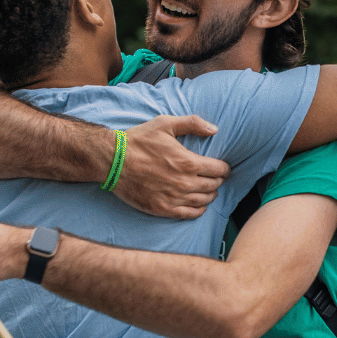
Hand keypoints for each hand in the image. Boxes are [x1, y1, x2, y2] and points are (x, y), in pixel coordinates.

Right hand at [113, 116, 230, 219]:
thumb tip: (214, 129)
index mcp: (188, 162)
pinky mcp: (162, 209)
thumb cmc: (138, 140)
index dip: (224, 168)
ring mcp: (174, 198)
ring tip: (209, 190)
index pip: (219, 170)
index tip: (222, 167)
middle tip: (215, 177)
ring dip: (210, 195)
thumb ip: (192, 123)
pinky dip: (198, 210)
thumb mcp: (165, 124)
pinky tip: (199, 206)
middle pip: (213, 186)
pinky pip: (189, 214)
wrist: (112, 161)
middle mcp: (184, 183)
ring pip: (203, 201)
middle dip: (217, 181)